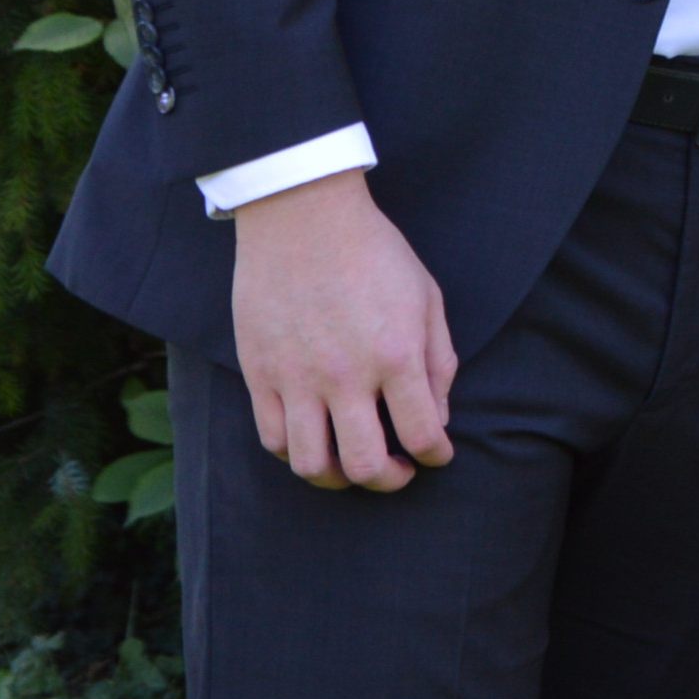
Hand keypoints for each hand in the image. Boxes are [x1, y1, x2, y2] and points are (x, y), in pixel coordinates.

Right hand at [228, 169, 456, 491]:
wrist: (304, 218)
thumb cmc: (374, 253)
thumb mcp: (427, 297)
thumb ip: (438, 360)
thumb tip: (437, 416)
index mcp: (396, 354)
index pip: (422, 433)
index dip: (436, 455)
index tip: (438, 455)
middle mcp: (345, 376)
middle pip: (365, 465)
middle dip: (391, 480)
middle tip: (400, 472)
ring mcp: (297, 379)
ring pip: (311, 466)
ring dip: (339, 480)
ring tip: (353, 467)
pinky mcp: (260, 375)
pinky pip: (274, 439)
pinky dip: (297, 454)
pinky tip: (316, 442)